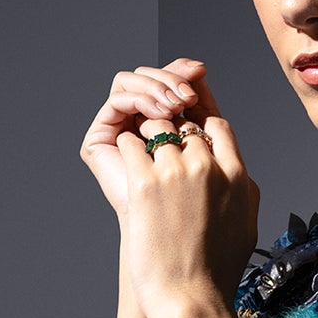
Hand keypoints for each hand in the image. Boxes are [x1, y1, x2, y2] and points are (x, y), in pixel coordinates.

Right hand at [80, 57, 208, 222]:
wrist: (178, 249)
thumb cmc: (201, 213)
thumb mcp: (216, 154)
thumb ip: (209, 114)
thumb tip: (201, 68)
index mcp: (166, 126)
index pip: (171, 83)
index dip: (184, 73)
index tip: (200, 72)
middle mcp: (140, 125)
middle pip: (152, 78)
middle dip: (173, 79)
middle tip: (189, 95)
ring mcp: (119, 131)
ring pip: (134, 81)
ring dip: (158, 86)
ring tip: (177, 105)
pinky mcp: (101, 139)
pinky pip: (118, 97)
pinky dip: (141, 97)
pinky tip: (162, 112)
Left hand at [117, 97, 260, 317]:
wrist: (192, 300)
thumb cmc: (217, 273)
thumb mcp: (246, 227)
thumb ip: (245, 193)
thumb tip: (242, 177)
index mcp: (237, 176)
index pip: (217, 126)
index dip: (198, 126)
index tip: (185, 138)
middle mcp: (208, 167)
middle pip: (184, 125)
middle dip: (170, 131)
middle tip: (156, 147)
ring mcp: (176, 172)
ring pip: (155, 128)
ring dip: (145, 137)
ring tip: (140, 156)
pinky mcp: (144, 183)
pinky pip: (129, 144)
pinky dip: (126, 150)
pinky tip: (127, 168)